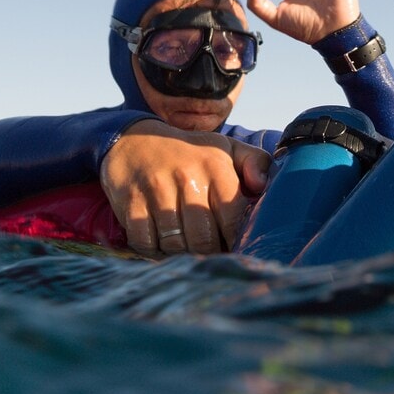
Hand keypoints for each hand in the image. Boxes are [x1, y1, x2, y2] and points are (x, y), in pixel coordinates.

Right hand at [101, 121, 272, 256]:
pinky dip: (153, 251)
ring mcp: (156, 189)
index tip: (233, 248)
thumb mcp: (225, 148)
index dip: (234, 242)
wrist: (134, 138)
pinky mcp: (131, 201)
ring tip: (185, 249)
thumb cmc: (189, 154)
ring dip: (180, 254)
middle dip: (208, 254)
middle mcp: (186, 176)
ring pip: (175, 245)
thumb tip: (262, 186)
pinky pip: (146, 243)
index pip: (232, 218)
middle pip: (203, 239)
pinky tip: (160, 244)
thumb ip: (255, 162)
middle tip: (208, 255)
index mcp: (215, 166)